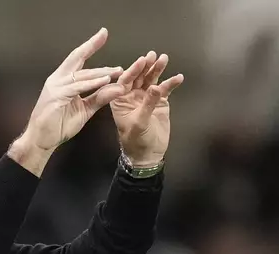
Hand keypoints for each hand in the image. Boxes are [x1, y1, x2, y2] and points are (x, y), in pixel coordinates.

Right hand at [22, 28, 127, 151]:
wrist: (41, 139)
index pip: (78, 59)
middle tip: (104, 35)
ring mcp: (56, 86)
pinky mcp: (57, 96)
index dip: (90, 46)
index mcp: (62, 80)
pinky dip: (92, 84)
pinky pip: (78, 87)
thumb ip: (99, 98)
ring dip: (100, 72)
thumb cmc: (58, 125)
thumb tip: (117, 88)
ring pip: (82, 74)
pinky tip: (105, 81)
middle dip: (91, 46)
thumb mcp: (84, 109)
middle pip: (76, 58)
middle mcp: (58, 79)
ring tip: (117, 70)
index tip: (102, 34)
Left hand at [110, 51, 183, 166]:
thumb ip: (147, 104)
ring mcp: (146, 97)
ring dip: (157, 70)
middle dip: (146, 66)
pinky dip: (171, 83)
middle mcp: (131, 95)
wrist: (148, 153)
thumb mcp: (139, 123)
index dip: (133, 70)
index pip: (125, 81)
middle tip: (153, 55)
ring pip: (151, 80)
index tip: (142, 61)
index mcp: (120, 100)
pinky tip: (178, 77)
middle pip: (139, 77)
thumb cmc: (136, 140)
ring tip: (164, 59)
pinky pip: (165, 89)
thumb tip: (155, 87)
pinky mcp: (159, 101)